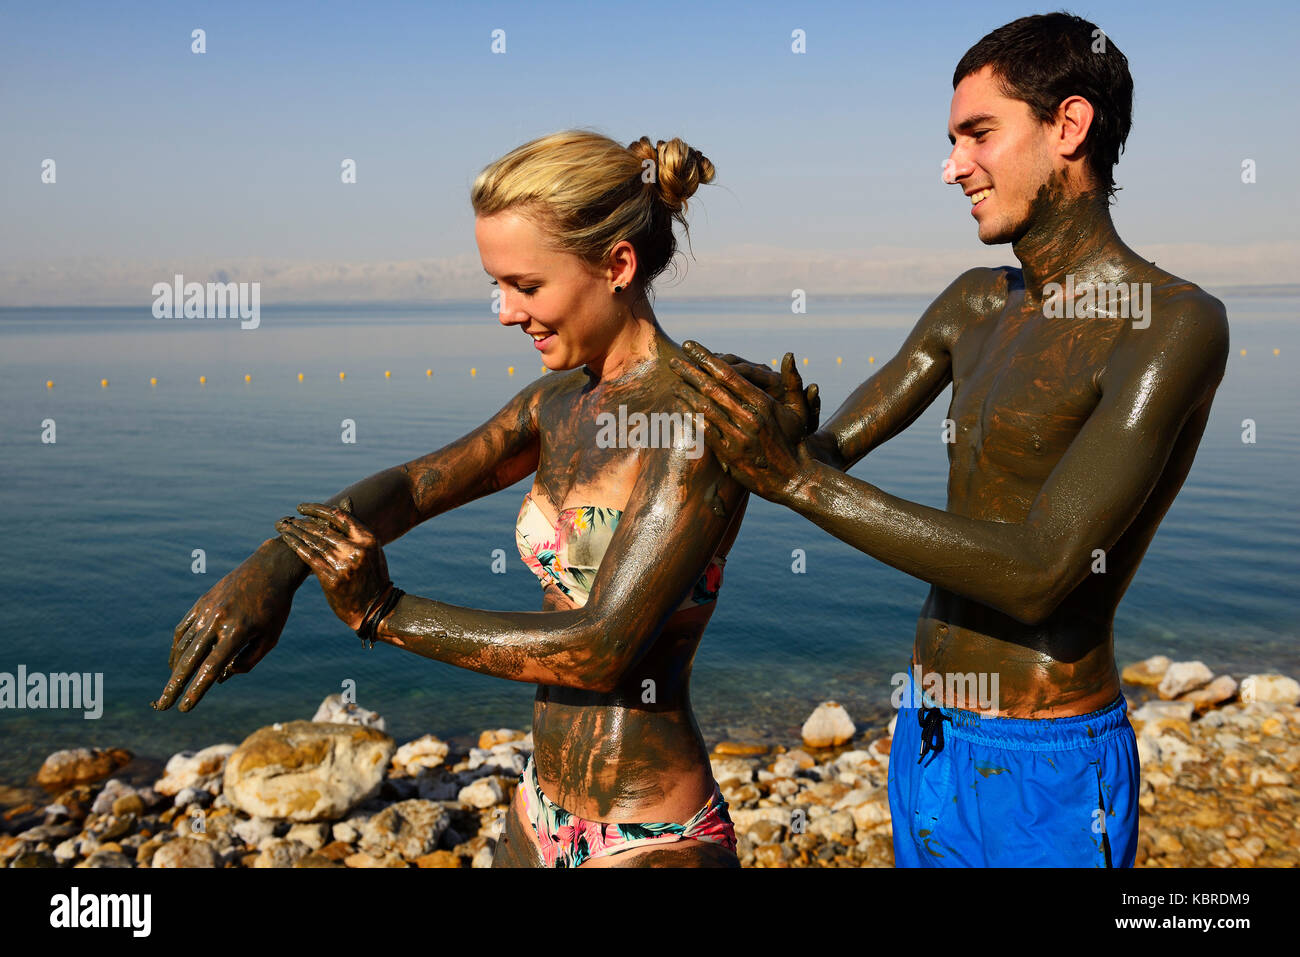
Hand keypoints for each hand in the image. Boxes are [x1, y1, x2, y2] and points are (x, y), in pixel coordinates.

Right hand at [152, 552, 294, 712]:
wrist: (270, 568)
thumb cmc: (275, 607)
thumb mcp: (270, 638)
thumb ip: (248, 661)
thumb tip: (221, 678)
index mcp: (237, 632)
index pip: (212, 668)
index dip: (197, 690)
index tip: (185, 708)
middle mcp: (217, 621)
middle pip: (189, 660)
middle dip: (173, 686)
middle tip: (161, 706)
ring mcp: (206, 610)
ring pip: (183, 645)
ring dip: (175, 669)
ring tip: (172, 686)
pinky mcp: (201, 602)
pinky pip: (183, 629)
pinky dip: (177, 647)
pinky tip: (177, 661)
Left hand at [272, 499, 391, 631]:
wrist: (375, 608)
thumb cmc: (372, 576)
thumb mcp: (371, 548)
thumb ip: (356, 527)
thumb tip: (345, 501)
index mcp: (368, 539)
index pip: (338, 516)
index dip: (317, 509)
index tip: (302, 508)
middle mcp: (357, 550)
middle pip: (323, 530)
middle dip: (302, 522)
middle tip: (287, 518)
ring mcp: (344, 565)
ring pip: (314, 543)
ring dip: (296, 533)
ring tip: (283, 527)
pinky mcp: (332, 579)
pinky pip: (310, 558)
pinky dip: (297, 547)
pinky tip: (287, 540)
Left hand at [669, 342, 817, 501]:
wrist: (793, 479)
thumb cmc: (794, 442)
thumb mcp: (798, 411)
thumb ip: (792, 382)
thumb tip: (789, 355)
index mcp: (763, 403)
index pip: (729, 374)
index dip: (706, 359)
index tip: (691, 347)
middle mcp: (749, 417)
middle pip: (712, 388)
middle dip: (690, 372)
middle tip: (674, 361)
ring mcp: (738, 436)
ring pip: (705, 408)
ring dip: (686, 393)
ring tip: (674, 382)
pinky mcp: (729, 454)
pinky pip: (704, 430)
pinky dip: (690, 416)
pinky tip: (680, 406)